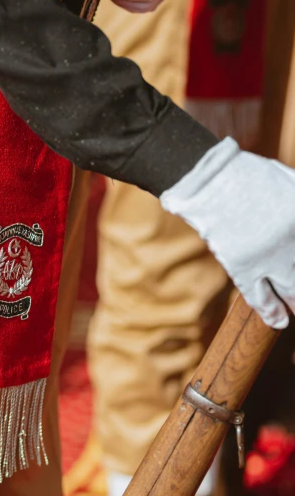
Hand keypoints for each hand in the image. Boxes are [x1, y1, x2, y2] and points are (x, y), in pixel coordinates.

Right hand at [161, 138, 294, 328]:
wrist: (209, 178)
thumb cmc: (247, 174)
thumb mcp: (289, 181)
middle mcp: (291, 239)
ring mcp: (268, 255)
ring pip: (290, 290)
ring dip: (294, 303)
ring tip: (293, 312)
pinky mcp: (243, 266)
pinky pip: (259, 296)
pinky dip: (270, 311)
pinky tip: (278, 321)